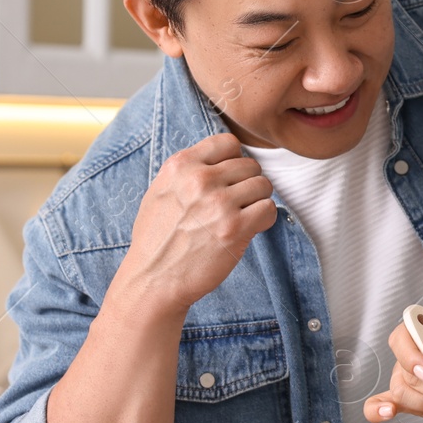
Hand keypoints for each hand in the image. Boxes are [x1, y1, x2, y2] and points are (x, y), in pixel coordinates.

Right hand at [115, 133, 277, 312]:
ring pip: (263, 185)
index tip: (228, 179)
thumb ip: (189, 170)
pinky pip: (269, 209)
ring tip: (241, 217)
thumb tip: (223, 156)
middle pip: (250, 165)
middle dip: (247, 184)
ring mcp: (219, 203)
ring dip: (257, 201)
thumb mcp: (161, 191)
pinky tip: (248, 229)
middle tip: (235, 205)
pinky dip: (264, 219)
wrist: (153, 279)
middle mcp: (200, 179)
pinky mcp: (235, 227)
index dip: (234, 161)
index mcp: (180, 165)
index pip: (227, 143)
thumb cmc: (157, 238)